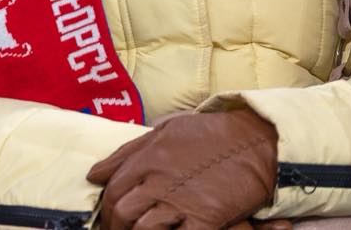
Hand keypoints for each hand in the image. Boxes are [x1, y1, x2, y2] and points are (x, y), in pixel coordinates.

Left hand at [87, 108, 278, 229]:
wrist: (255, 142)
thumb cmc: (210, 133)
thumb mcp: (164, 131)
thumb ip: (127, 153)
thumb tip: (94, 174)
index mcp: (148, 157)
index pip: (113, 188)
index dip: (106, 208)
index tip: (107, 219)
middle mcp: (159, 179)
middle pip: (122, 211)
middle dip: (115, 227)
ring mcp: (181, 200)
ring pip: (142, 228)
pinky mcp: (206, 218)